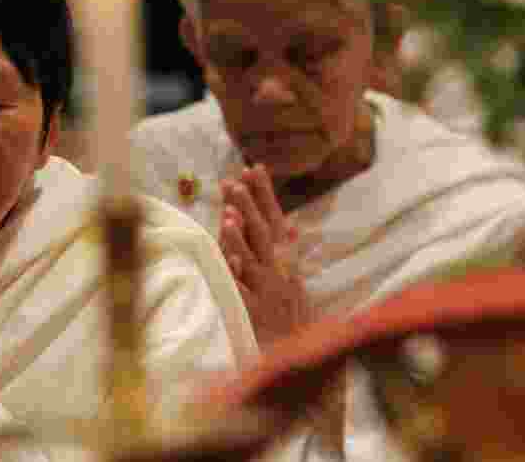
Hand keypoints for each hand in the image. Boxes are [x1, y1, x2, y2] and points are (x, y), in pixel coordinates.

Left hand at [219, 165, 312, 345]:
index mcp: (287, 260)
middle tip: (234, 181)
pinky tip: (227, 258)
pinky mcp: (255, 312)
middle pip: (263, 234)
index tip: (253, 167)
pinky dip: (236, 274)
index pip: (275, 218)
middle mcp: (279, 272)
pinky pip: (243, 290)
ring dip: (241, 236)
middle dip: (249, 206)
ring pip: (253, 259)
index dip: (264, 194)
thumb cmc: (291, 317)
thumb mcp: (293, 280)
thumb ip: (283, 250)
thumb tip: (284, 222)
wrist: (297, 356)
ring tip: (229, 213)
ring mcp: (267, 292)